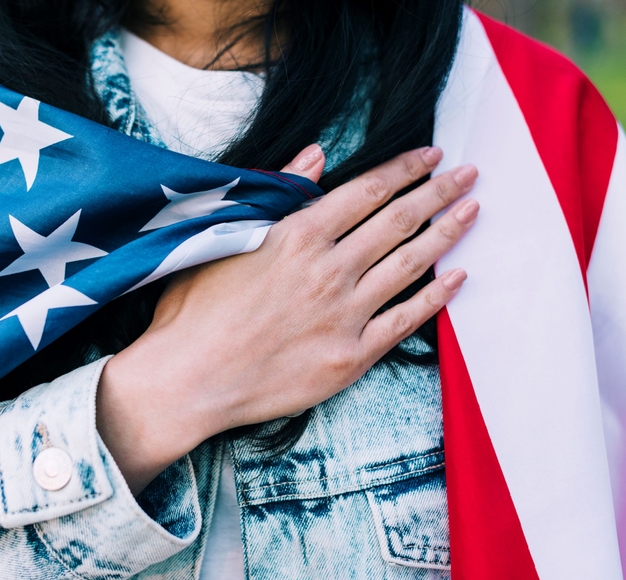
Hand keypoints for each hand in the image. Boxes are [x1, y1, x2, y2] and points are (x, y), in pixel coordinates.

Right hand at [97, 144, 478, 493]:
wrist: (189, 379)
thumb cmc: (196, 308)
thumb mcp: (227, 236)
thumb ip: (279, 193)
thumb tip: (318, 154)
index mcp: (299, 235)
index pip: (367, 191)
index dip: (405, 169)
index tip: (431, 155)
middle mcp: (330, 270)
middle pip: (398, 221)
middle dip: (438, 192)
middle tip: (468, 174)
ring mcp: (345, 315)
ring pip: (410, 264)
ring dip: (446, 234)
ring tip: (472, 211)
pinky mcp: (351, 357)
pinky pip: (405, 320)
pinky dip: (435, 297)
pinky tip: (456, 277)